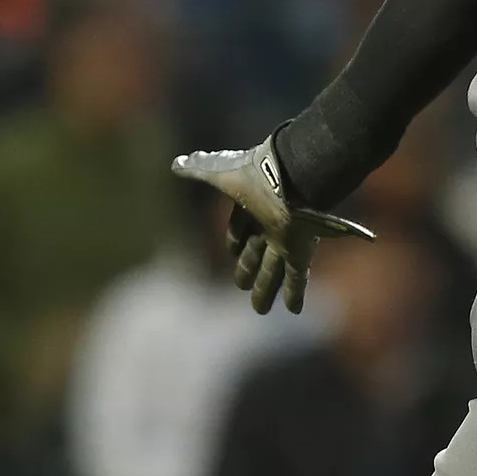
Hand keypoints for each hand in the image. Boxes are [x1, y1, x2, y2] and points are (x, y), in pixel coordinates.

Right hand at [171, 137, 375, 314]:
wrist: (293, 174)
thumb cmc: (256, 174)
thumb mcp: (221, 173)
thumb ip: (199, 170)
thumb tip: (175, 164)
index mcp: (250, 205)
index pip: (240, 229)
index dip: (235, 240)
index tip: (231, 251)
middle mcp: (268, 224)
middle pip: (255, 253)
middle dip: (247, 269)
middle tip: (240, 285)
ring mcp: (286, 239)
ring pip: (273, 270)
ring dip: (266, 289)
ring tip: (259, 310)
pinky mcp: (300, 249)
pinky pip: (297, 276)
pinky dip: (295, 294)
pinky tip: (294, 311)